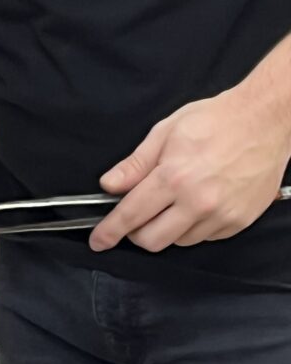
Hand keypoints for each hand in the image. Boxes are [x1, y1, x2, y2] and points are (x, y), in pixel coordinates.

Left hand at [89, 87, 290, 252]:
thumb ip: (135, 164)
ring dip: (166, 229)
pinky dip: (191, 228)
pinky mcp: (239, 222)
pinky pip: (204, 238)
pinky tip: (194, 205)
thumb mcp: (164, 133)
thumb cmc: (215, 121)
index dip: (110, 231)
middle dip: (136, 233)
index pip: (131, 214)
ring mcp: (222, 215)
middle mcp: (198, 202)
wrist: (264, 122)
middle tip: (135, 216)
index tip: (99, 241)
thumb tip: (109, 185)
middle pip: (152, 240)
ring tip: (172, 201)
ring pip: (178, 242)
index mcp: (174, 177)